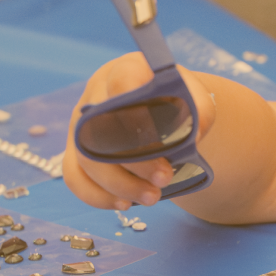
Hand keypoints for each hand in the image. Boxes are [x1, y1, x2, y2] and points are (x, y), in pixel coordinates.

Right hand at [63, 52, 216, 209]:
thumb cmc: (177, 100)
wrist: (161, 108)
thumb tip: (192, 138)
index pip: (122, 83)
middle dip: (135, 160)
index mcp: (126, 71)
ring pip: (87, 159)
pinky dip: (97, 196)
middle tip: (165, 177)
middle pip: (103, 130)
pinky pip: (75, 179)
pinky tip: (123, 204)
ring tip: (153, 197)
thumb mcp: (196, 97)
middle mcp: (95, 96)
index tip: (159, 138)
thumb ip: (200, 111)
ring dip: (120, 184)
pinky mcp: (75, 153)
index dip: (136, 111)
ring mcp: (80, 126)